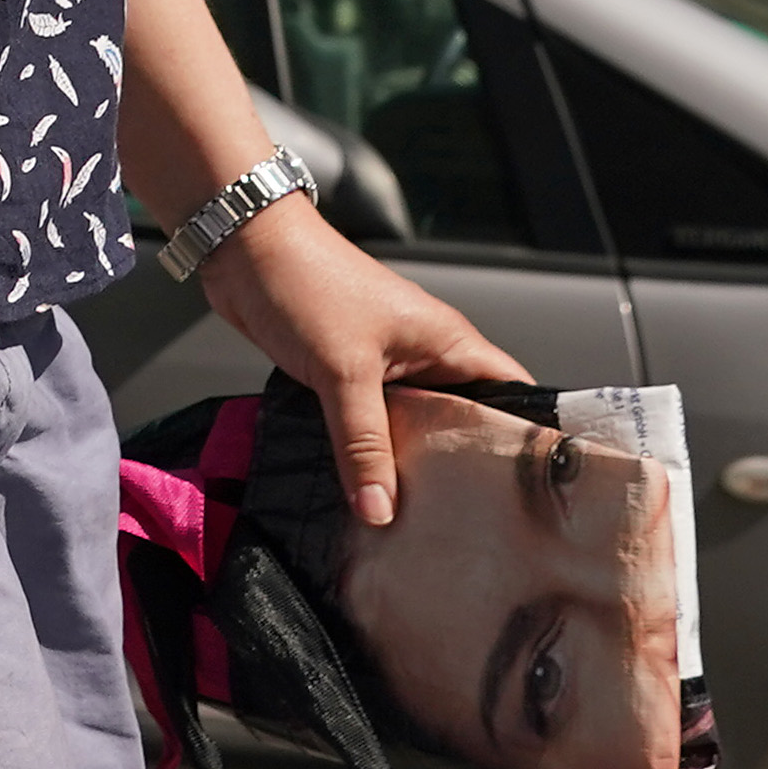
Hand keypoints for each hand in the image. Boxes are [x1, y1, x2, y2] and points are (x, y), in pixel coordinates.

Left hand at [194, 191, 527, 525]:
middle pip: (460, 419)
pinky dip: (366, 448)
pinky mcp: (345, 373)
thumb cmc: (305, 280)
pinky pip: (368, 421)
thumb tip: (381, 507)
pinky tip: (360, 483)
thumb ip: (363, 443)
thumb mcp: (343, 371)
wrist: (243, 249)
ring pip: (410, 424)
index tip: (524, 491)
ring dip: (404, 460)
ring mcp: (383, 364)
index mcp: (447, 341)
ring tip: (411, 514)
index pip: (511, 394)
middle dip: (457, 465)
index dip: (523, 439)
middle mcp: (423, 353)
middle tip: (464, 519)